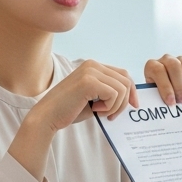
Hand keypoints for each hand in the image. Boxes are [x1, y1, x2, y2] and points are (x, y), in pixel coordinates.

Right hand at [10, 59, 135, 180]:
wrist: (47, 116)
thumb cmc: (69, 110)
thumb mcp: (94, 98)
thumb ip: (109, 93)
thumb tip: (132, 97)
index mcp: (93, 66)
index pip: (123, 74)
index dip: (132, 91)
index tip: (134, 106)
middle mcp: (93, 65)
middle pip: (126, 80)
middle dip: (124, 101)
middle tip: (111, 115)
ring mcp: (90, 71)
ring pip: (122, 88)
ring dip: (116, 106)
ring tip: (101, 112)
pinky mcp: (89, 81)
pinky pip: (114, 94)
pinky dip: (109, 106)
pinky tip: (95, 110)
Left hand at [144, 54, 181, 104]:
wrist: (172, 90)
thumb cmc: (161, 94)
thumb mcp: (154, 95)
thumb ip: (156, 98)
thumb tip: (158, 107)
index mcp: (152, 66)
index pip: (158, 70)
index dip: (165, 86)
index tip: (171, 102)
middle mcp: (167, 59)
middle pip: (174, 66)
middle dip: (179, 87)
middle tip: (181, 102)